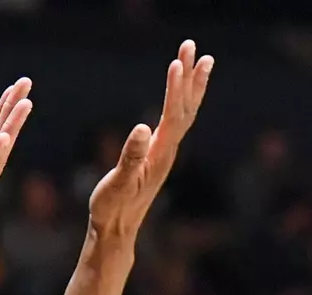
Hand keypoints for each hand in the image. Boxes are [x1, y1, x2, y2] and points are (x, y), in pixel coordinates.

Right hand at [87, 40, 213, 246]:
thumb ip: (130, 156)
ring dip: (191, 86)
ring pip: (184, 114)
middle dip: (190, 77)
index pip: (173, 115)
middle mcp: (168, 152)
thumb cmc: (112, 208)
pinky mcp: (157, 157)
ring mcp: (165, 154)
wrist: (116, 231)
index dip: (175, 89)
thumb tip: (143, 128)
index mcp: (159, 155)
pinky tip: (179, 97)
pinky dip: (181, 102)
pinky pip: (176, 122)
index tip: (177, 62)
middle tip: (192, 46)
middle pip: (186, 108)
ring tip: (198, 61)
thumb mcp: (118, 182)